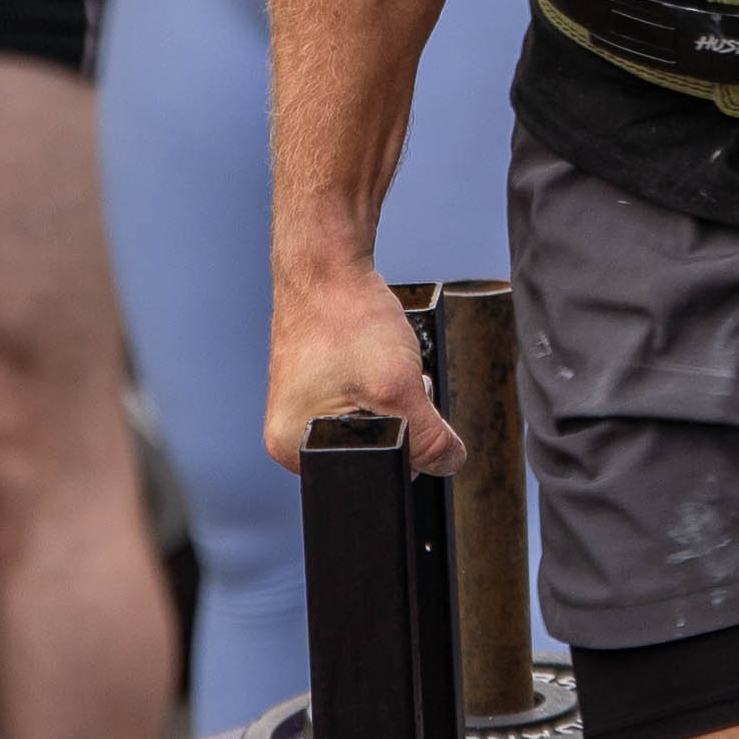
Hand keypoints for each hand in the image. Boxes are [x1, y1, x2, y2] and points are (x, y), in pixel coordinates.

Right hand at [265, 257, 466, 475]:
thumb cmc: (344, 317)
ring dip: (394, 399)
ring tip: (379, 363)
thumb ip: (429, 438)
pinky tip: (373, 359)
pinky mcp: (315, 388)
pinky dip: (382, 384)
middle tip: (390, 378)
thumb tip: (449, 463)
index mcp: (293, 448)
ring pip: (374, 425)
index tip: (401, 404)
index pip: (371, 472)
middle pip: (373, 451)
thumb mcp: (398, 386)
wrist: (327, 266)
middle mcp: (289, 435)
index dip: (404, 446)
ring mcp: (302, 410)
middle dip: (399, 418)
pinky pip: (364, 403)